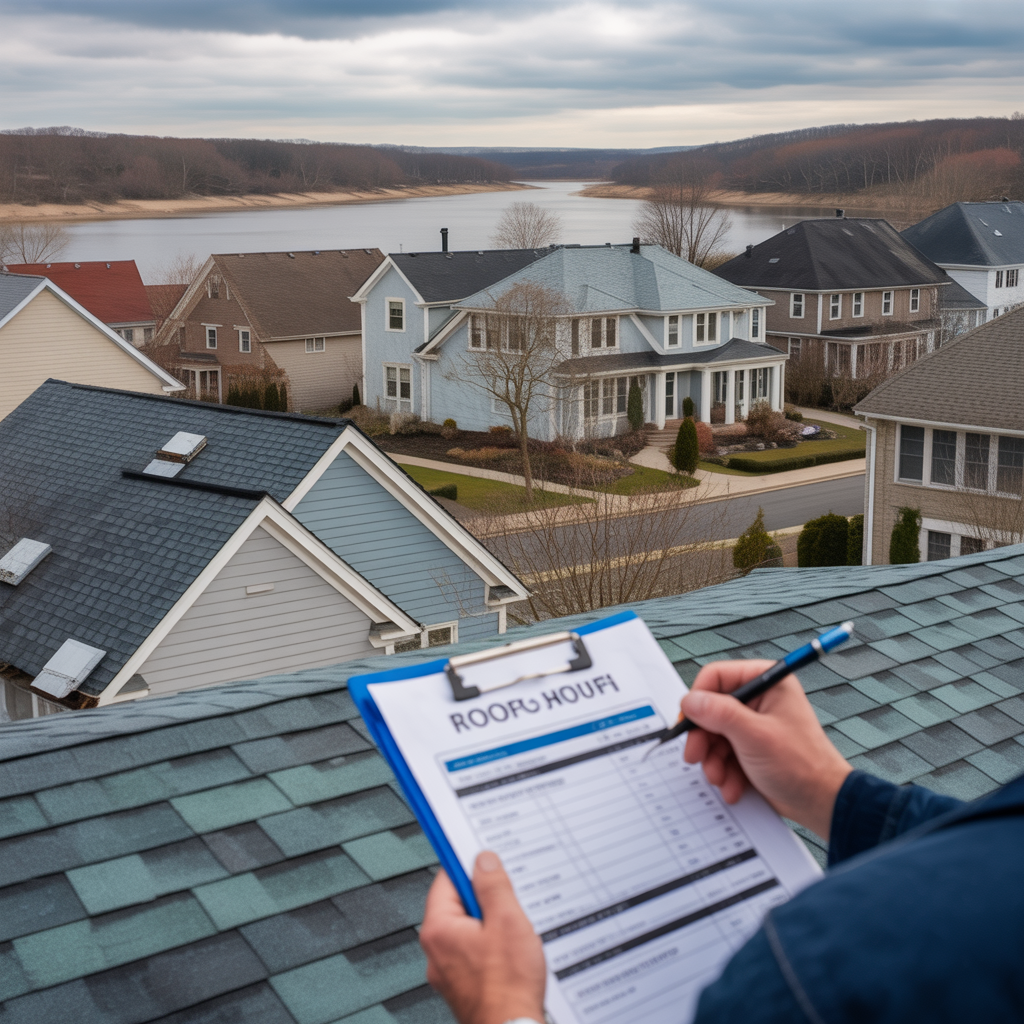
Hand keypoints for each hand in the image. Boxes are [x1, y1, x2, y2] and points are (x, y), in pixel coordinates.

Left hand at [420, 851, 545, 1023]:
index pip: (446, 880)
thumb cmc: (507, 987)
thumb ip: (493, 886)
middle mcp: (437, 951)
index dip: (467, 865)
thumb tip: (484, 861)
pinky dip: (492, 947)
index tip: (479, 854)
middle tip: (507, 897)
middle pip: (458, 904)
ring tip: (513, 930)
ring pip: (469, 930)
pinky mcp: (464, 985)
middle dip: (484, 898)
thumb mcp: (507, 921)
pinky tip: (512, 953)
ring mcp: (449, 971)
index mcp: (439, 930)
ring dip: (491, 924)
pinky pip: (475, 952)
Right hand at [680, 659, 852, 839]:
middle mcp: (759, 699)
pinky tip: (732, 785)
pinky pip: (723, 753)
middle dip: (703, 737)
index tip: (688, 722)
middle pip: (711, 708)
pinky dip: (723, 770)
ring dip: (712, 759)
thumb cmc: (803, 765)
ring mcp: (754, 724)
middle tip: (696, 755)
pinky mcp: (750, 746)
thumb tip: (690, 701)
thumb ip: (719, 714)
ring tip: (720, 777)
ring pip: (713, 734)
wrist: (821, 803)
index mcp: (767, 682)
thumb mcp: (755, 735)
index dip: (698, 698)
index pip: (717, 677)